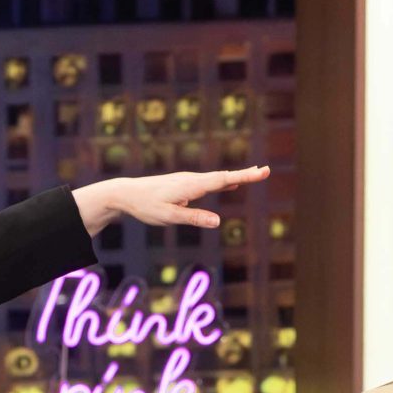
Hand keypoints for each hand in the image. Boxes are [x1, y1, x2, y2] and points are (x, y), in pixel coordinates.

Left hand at [71, 166, 268, 237]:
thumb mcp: (169, 216)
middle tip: (266, 170)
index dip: (244, 176)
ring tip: (255, 174)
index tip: (262, 171)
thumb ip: (194, 218)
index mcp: (192, 186)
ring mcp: (188, 181)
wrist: (126, 193)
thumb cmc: (146, 206)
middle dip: (246, 174)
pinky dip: (223, 182)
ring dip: (237, 177)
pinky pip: (209, 182)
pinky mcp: (184, 185)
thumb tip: (218, 222)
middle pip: (224, 176)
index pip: (223, 180)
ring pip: (217, 178)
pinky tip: (230, 184)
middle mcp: (192, 180)